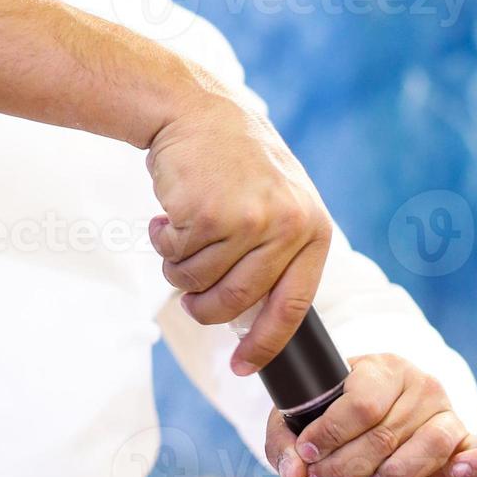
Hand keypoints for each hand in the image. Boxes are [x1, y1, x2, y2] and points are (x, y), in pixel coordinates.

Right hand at [147, 94, 332, 375]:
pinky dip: (164, 244)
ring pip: (201, 283)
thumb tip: (260, 325)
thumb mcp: (277, 205)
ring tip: (180, 237)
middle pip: (237, 303)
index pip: (292, 307)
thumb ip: (277, 258)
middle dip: (203, 308)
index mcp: (312, 230)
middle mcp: (289, 226)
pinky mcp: (211, 213)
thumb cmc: (233, 165)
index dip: (264, 345)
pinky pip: (178, 259)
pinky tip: (168, 217)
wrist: (196, 109)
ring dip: (179, 271)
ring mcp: (251, 219)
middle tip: (188, 298)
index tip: (243, 367)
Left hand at [264, 354, 476, 476]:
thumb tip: (293, 474)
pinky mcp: (466, 443)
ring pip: (428, 448)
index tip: (308, 452)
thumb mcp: (301, 419)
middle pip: (386, 434)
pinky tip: (461, 470)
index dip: (332, 433)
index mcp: (381, 369)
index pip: (362, 403)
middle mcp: (421, 386)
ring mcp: (447, 414)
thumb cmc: (335, 416)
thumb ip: (286, 443)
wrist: (374, 416)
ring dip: (391, 476)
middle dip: (345, 467)